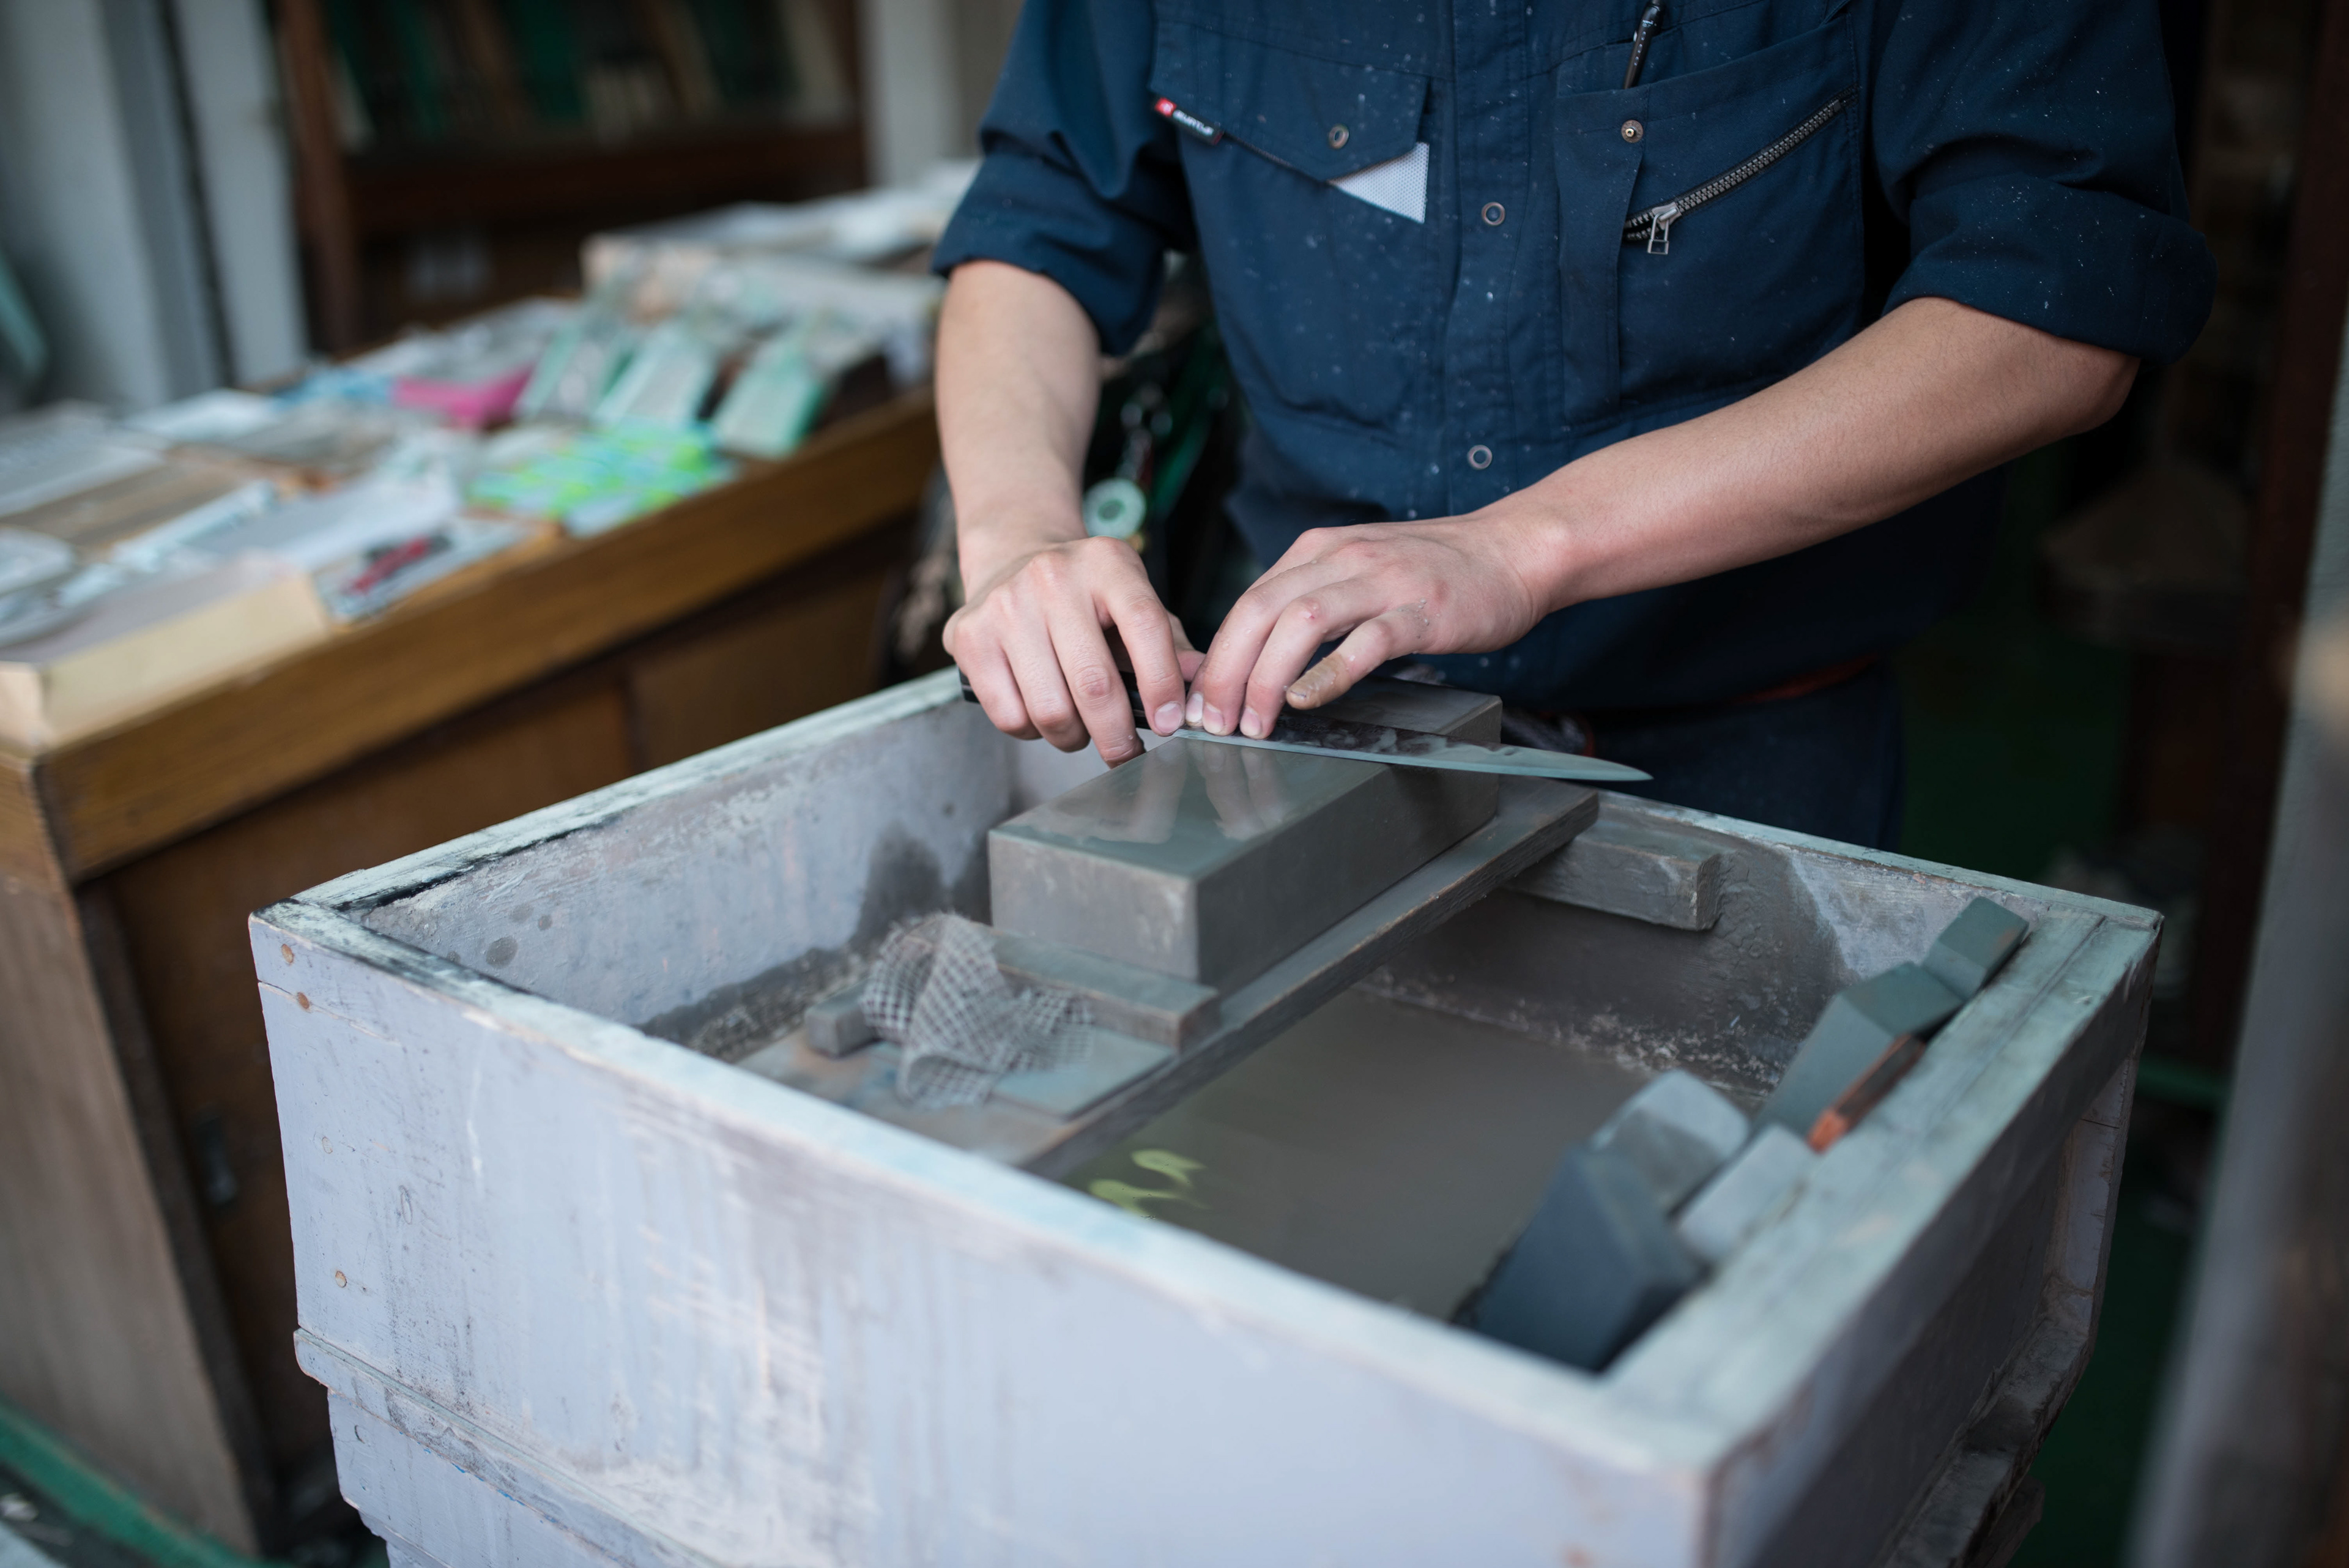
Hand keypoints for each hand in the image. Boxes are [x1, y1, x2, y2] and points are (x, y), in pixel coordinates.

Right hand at [946, 534, 1205, 763]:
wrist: (1011, 560)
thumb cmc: (1085, 597)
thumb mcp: (1132, 601)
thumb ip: (1170, 643)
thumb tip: (1198, 686)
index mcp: (1107, 562)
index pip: (1144, 625)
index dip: (1162, 684)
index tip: (1171, 724)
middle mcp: (1052, 576)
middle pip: (1093, 683)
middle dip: (1117, 736)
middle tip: (1126, 753)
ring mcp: (1005, 606)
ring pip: (1050, 710)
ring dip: (1073, 738)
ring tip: (1081, 729)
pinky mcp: (969, 637)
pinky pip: (1009, 717)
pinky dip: (1032, 733)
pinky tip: (1041, 714)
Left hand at [1186, 517, 1549, 735]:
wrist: (1515, 550)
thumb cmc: (1437, 570)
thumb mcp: (1359, 571)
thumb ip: (1312, 602)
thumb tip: (1258, 655)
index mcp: (1319, 550)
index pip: (1247, 602)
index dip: (1215, 656)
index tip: (1200, 701)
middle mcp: (1342, 559)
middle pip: (1258, 611)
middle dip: (1225, 672)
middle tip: (1213, 721)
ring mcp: (1382, 582)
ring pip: (1299, 623)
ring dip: (1266, 677)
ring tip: (1254, 722)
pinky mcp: (1421, 609)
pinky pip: (1365, 641)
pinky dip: (1329, 673)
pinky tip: (1309, 700)